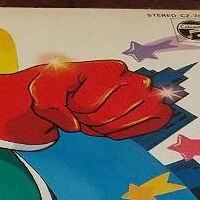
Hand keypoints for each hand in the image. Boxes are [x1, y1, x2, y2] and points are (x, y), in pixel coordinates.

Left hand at [28, 59, 171, 139]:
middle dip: (90, 121)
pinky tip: (114, 126)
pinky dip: (128, 131)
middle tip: (87, 111)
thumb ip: (49, 104)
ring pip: (126, 123)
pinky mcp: (154, 105)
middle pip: (107, 117)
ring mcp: (145, 91)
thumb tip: (72, 124)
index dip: (76, 109)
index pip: (88, 105)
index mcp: (106, 68)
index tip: (74, 101)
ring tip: (99, 115)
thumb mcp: (43, 91)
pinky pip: (155, 120)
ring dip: (107, 128)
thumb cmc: (60, 90)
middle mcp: (129, 76)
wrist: (75, 94)